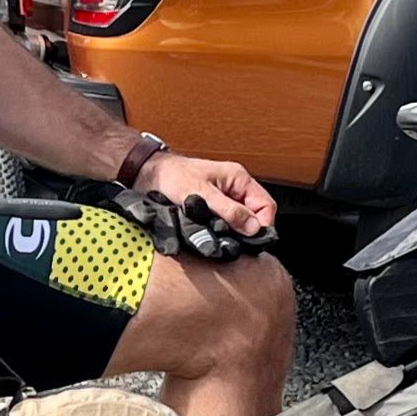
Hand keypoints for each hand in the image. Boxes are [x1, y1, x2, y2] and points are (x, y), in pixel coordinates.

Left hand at [136, 151, 275, 234]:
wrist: (150, 176)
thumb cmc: (172, 177)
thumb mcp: (201, 195)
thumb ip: (229, 211)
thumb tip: (253, 227)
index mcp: (239, 178)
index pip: (266, 205)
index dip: (262, 224)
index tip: (250, 238)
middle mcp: (236, 187)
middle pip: (256, 215)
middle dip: (246, 230)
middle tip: (231, 239)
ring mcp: (226, 197)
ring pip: (241, 221)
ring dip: (232, 231)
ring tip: (218, 234)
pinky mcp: (215, 207)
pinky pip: (227, 222)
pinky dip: (222, 230)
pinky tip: (211, 232)